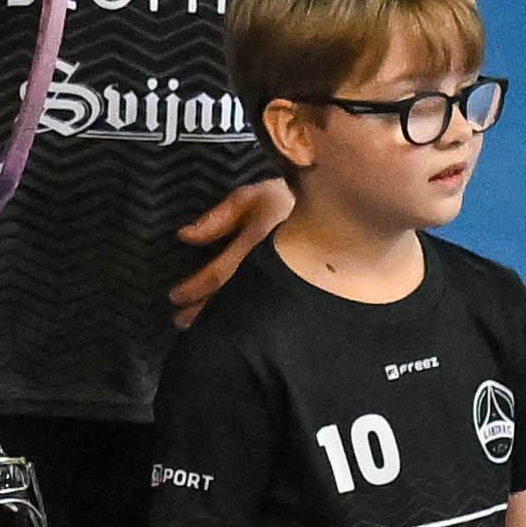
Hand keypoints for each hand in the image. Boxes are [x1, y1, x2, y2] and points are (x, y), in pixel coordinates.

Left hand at [168, 175, 299, 324]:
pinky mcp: (311, 295)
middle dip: (206, 315)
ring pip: (255, 313)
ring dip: (227, 324)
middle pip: (235, 302)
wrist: (350, 209)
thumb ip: (220, 217)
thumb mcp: (256, 197)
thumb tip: (185, 236)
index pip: (219, 274)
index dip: (193, 289)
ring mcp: (296, 284)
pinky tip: (242, 329)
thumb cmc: (296, 200)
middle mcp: (277, 268)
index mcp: (261, 242)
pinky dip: (254, 324)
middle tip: (183, 322)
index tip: (175, 297)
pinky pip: (275, 314)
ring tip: (202, 329)